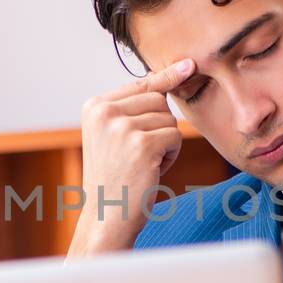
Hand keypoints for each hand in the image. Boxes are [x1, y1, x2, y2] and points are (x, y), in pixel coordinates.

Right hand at [68, 58, 192, 257]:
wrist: (105, 218)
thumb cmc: (115, 179)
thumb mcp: (114, 136)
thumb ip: (132, 109)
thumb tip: (172, 75)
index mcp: (94, 106)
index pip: (141, 86)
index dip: (165, 79)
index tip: (188, 64)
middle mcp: (104, 112)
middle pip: (158, 101)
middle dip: (160, 127)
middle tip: (139, 156)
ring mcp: (121, 127)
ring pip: (168, 119)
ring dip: (166, 143)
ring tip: (143, 165)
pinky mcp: (141, 144)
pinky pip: (175, 137)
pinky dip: (171, 156)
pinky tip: (151, 171)